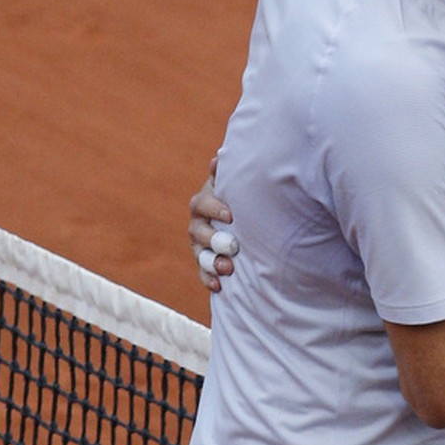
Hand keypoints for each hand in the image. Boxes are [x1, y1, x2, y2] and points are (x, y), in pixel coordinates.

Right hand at [189, 156, 236, 291]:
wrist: (246, 221)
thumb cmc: (242, 198)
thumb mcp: (236, 185)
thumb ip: (227, 175)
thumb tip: (217, 158)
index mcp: (204, 203)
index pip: (201, 204)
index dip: (214, 208)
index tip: (231, 215)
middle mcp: (198, 224)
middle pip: (198, 232)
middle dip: (214, 240)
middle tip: (233, 246)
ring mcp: (200, 245)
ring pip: (200, 254)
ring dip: (212, 262)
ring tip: (228, 268)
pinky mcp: (205, 263)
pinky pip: (203, 273)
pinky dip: (209, 279)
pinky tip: (218, 286)